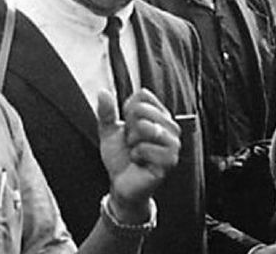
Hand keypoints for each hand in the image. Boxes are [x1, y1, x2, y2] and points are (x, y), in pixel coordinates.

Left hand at [97, 89, 179, 217]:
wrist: (121, 184)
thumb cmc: (120, 158)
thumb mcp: (109, 131)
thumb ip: (106, 112)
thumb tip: (103, 92)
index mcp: (159, 116)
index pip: (142, 96)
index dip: (127, 110)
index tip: (128, 127)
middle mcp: (169, 127)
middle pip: (142, 110)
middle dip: (129, 128)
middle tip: (132, 143)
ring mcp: (172, 144)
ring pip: (145, 127)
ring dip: (133, 141)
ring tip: (136, 151)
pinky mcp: (170, 160)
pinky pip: (145, 147)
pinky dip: (136, 155)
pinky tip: (140, 162)